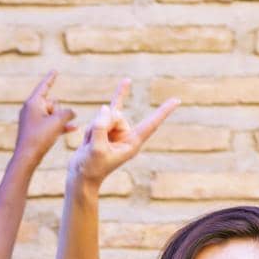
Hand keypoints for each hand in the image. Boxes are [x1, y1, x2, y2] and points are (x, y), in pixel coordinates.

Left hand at [12, 71, 76, 170]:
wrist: (27, 157)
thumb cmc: (40, 137)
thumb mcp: (58, 121)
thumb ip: (68, 113)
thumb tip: (71, 113)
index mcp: (33, 102)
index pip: (44, 86)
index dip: (51, 78)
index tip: (55, 70)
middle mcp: (31, 108)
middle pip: (53, 103)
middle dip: (59, 112)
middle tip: (51, 125)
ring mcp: (32, 119)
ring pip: (53, 115)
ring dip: (60, 122)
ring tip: (58, 131)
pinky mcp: (35, 130)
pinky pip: (50, 123)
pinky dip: (59, 126)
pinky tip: (73, 129)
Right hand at [66, 77, 177, 192]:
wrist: (80, 176)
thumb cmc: (90, 168)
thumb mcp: (96, 148)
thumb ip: (101, 127)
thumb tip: (105, 108)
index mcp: (132, 144)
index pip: (151, 124)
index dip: (163, 112)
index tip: (177, 100)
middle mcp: (127, 135)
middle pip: (116, 117)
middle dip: (101, 125)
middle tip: (95, 145)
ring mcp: (117, 131)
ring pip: (105, 115)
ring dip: (93, 128)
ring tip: (90, 144)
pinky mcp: (106, 127)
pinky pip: (112, 108)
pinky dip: (120, 94)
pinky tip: (128, 81)